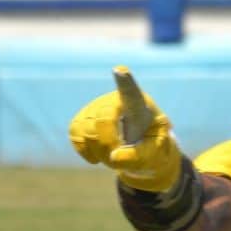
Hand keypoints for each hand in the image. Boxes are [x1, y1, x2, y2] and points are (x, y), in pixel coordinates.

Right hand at [67, 66, 181, 191]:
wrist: (140, 148)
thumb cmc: (152, 147)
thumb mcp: (156, 155)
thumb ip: (139, 157)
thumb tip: (114, 157)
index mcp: (140, 106)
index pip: (131, 92)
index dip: (125, 82)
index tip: (120, 71)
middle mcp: (115, 100)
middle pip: (103, 120)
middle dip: (108, 144)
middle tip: (118, 158)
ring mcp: (97, 107)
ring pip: (86, 128)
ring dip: (98, 150)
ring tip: (112, 155)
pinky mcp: (83, 118)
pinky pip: (75, 133)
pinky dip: (85, 150)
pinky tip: (97, 155)